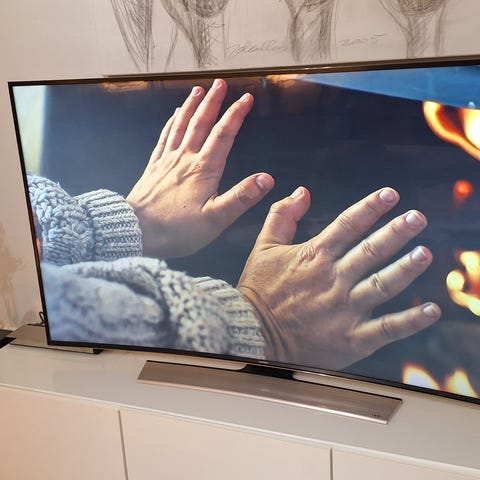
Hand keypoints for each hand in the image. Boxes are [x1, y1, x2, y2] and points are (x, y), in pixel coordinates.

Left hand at [127, 78, 273, 257]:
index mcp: (203, 169)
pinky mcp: (154, 167)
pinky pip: (164, 137)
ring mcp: (167, 161)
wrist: (137, 231)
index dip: (236, 114)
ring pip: (181, 125)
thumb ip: (241, 197)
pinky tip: (174, 116)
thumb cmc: (177, 229)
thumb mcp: (216, 219)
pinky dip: (171, 122)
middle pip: (201, 123)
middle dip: (213, 101)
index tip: (246, 98)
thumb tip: (266, 179)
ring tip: (198, 90)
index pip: (224, 134)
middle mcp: (185, 159)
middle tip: (220, 83)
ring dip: (191, 106)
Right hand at [238, 186, 441, 368]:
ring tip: (425, 254)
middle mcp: (333, 279)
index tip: (391, 194)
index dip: (371, 207)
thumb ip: (282, 216)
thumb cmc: (257, 291)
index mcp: (314, 256)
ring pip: (382, 285)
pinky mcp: (350, 338)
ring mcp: (343, 309)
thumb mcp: (263, 247)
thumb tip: (302, 191)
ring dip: (406, 268)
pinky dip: (411, 320)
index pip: (348, 224)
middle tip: (417, 218)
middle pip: (371, 251)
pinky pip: (386, 328)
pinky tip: (431, 310)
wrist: (250, 334)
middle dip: (397, 232)